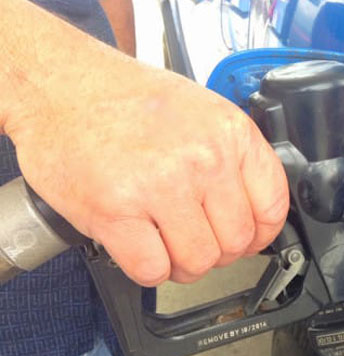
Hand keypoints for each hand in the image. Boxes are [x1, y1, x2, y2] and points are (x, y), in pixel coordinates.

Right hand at [5, 55, 288, 285]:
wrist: (59, 85)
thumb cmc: (128, 99)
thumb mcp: (203, 112)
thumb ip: (234, 159)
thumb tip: (254, 210)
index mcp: (230, 133)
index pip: (272, 206)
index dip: (261, 234)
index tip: (248, 239)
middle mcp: (202, 159)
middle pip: (235, 242)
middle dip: (216, 252)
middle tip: (194, 239)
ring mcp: (160, 185)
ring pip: (197, 262)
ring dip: (181, 265)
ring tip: (164, 243)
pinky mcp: (116, 211)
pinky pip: (152, 271)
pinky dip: (147, 269)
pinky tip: (138, 245)